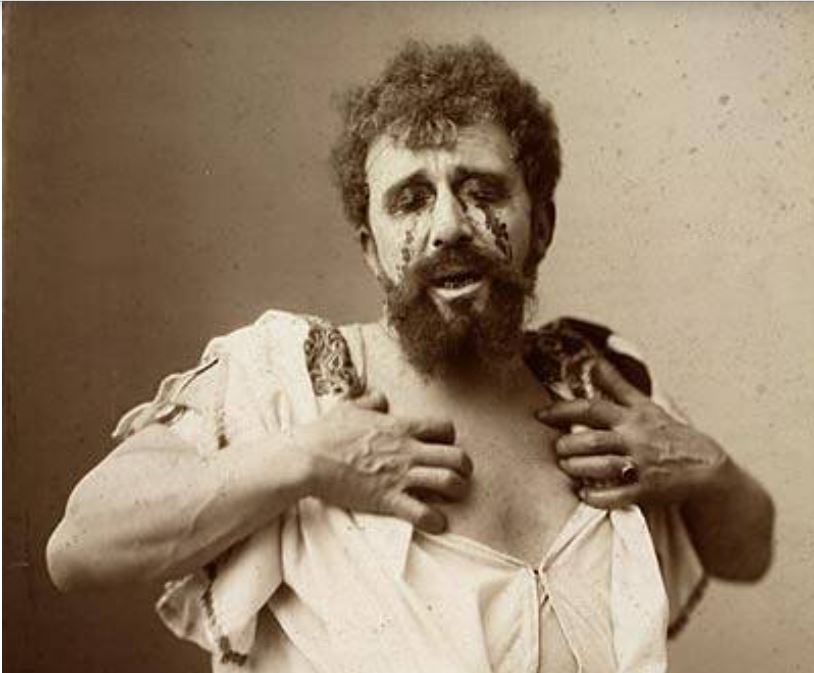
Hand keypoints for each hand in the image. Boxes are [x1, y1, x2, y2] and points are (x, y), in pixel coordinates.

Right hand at [293, 391, 471, 532]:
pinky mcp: (388, 499)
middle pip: (457, 457)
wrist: (307, 460)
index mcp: (400, 427)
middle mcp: (407, 450)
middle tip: (458, 474)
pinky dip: (436, 521)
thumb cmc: (325, 434)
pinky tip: (435, 523)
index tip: (441, 446)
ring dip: (456, 492)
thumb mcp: (348, 408)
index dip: (450, 438)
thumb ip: (370, 401)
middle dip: (464, 468)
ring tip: (450, 497)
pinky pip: (424, 513)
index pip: (445, 427)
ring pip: (450, 482)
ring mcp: (400, 475)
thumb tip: (380, 397)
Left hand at [536, 358, 729, 508]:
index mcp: (631, 417)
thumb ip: (617, 384)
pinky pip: (617, 496)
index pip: (592, 408)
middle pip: (593, 439)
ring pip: (602, 466)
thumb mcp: (645, 404)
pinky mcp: (647, 490)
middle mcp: (635, 439)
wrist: (707, 466)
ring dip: (578, 468)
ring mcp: (641, 465)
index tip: (541, 414)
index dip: (563, 410)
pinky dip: (596, 496)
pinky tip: (583, 494)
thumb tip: (595, 361)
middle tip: (557, 448)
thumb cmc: (669, 433)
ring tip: (566, 467)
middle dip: (568, 444)